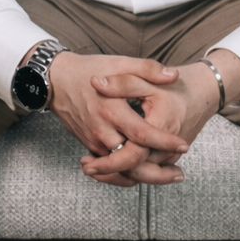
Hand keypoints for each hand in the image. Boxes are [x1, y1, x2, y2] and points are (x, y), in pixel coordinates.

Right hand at [45, 52, 188, 188]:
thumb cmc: (88, 70)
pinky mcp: (90, 146)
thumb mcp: (119, 63)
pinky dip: (127, 174)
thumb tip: (173, 75)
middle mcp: (102, 130)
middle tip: (180, 174)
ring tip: (168, 176)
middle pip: (131, 161)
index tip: (183, 146)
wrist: (56, 81)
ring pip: (120, 169)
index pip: (141, 134)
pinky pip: (110, 168)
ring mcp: (94, 141)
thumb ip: (147, 69)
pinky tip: (145, 173)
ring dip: (144, 177)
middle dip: (157, 173)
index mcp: (112, 110)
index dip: (163, 142)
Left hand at [83, 49, 239, 184]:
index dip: (110, 163)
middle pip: (136, 171)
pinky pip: (147, 171)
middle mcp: (168, 147)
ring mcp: (170, 155)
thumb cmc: (176, 86)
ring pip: (142, 175)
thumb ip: (123, 82)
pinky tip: (110, 167)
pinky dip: (129, 172)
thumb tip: (96, 83)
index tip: (89, 163)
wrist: (204, 93)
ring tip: (91, 168)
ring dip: (117, 175)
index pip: (134, 155)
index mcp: (161, 127)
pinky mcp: (168, 157)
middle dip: (109, 174)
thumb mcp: (148, 79)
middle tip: (85, 167)